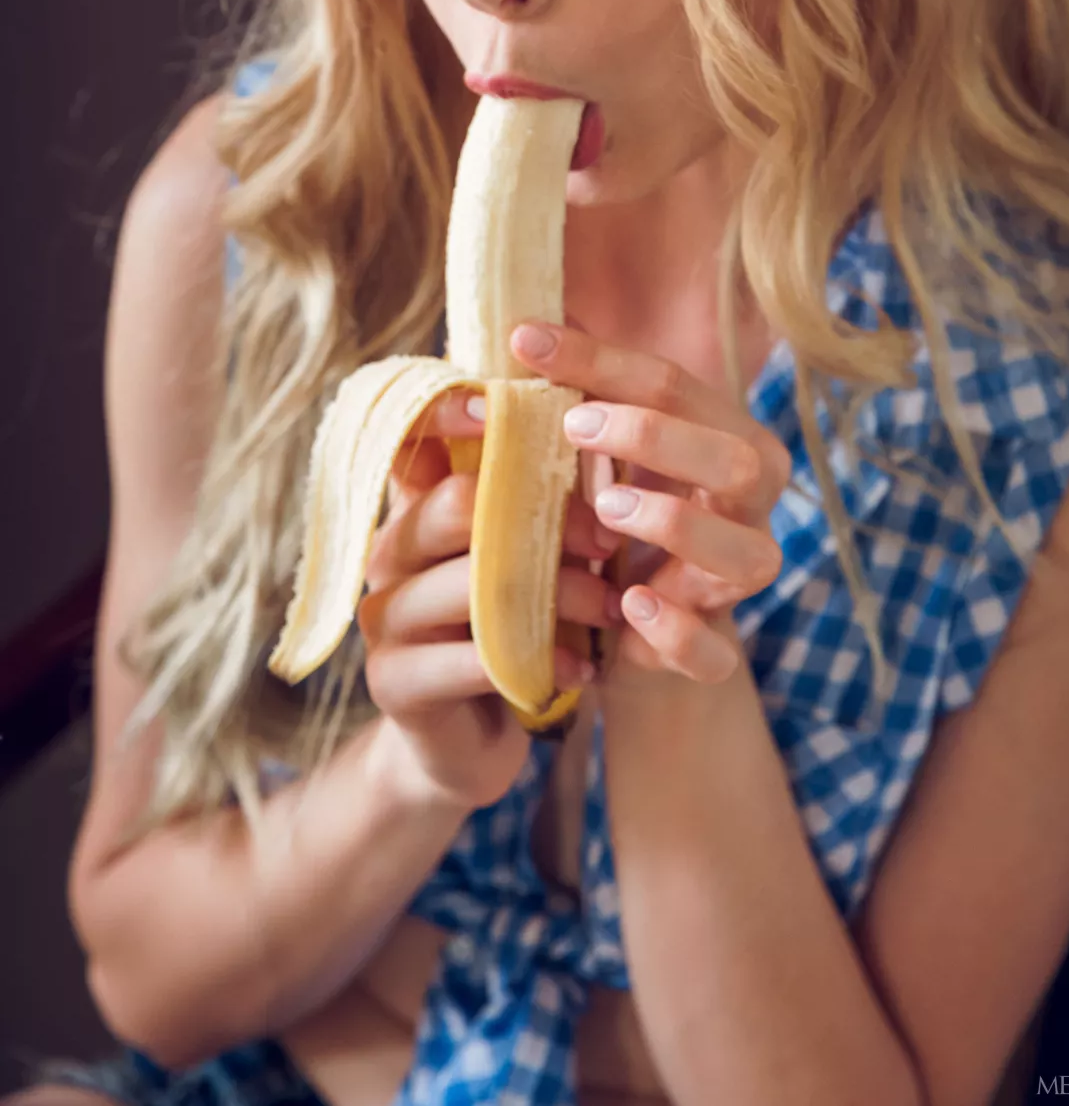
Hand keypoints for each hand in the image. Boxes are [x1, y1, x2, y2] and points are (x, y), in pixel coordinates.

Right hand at [356, 387, 620, 809]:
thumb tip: (591, 401)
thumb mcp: (523, 558)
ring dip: (555, 596)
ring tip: (608, 608)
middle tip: (605, 540)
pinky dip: (539, 662)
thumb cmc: (509, 630)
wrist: (467, 744)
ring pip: (469, 585)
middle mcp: (389, 553)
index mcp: (417, 509)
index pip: (415, 440)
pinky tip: (583, 669)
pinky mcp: (394, 681)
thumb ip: (534, 496)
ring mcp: (384, 619)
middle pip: (451, 506)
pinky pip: (470, 659)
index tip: (516, 406)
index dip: (452, 412)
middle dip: (543, 519)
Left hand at [508, 321, 789, 692]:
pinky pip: (715, 650)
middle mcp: (750, 506)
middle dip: (656, 438)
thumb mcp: (599, 451)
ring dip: (677, 526)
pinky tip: (630, 604)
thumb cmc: (615, 514)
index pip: (674, 384)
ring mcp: (739, 581)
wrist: (633, 630)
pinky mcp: (713, 653)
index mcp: (727, 437)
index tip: (524, 342)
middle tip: (572, 425)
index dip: (599, 359)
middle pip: (736, 460)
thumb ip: (575, 396)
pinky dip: (676, 630)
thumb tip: (521, 330)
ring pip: (749, 555)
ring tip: (607, 507)